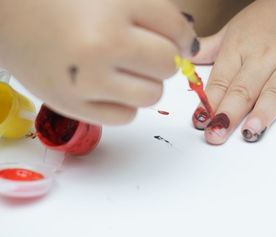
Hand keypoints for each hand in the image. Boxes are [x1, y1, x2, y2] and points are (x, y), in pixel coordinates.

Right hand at [0, 0, 196, 123]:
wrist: (5, 10)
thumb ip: (151, 11)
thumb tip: (188, 44)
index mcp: (114, 5)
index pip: (176, 30)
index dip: (182, 36)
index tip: (178, 40)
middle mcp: (102, 44)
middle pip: (167, 65)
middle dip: (164, 59)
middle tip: (146, 53)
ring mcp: (85, 79)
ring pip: (152, 95)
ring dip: (147, 83)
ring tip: (126, 70)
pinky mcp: (71, 105)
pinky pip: (125, 116)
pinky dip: (125, 104)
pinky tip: (109, 87)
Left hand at [191, 0, 275, 143]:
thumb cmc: (264, 22)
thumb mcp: (231, 31)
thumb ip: (208, 50)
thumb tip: (182, 61)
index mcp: (239, 48)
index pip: (221, 81)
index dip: (209, 103)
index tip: (200, 122)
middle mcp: (264, 56)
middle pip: (243, 89)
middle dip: (228, 113)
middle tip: (216, 135)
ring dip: (264, 112)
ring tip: (252, 132)